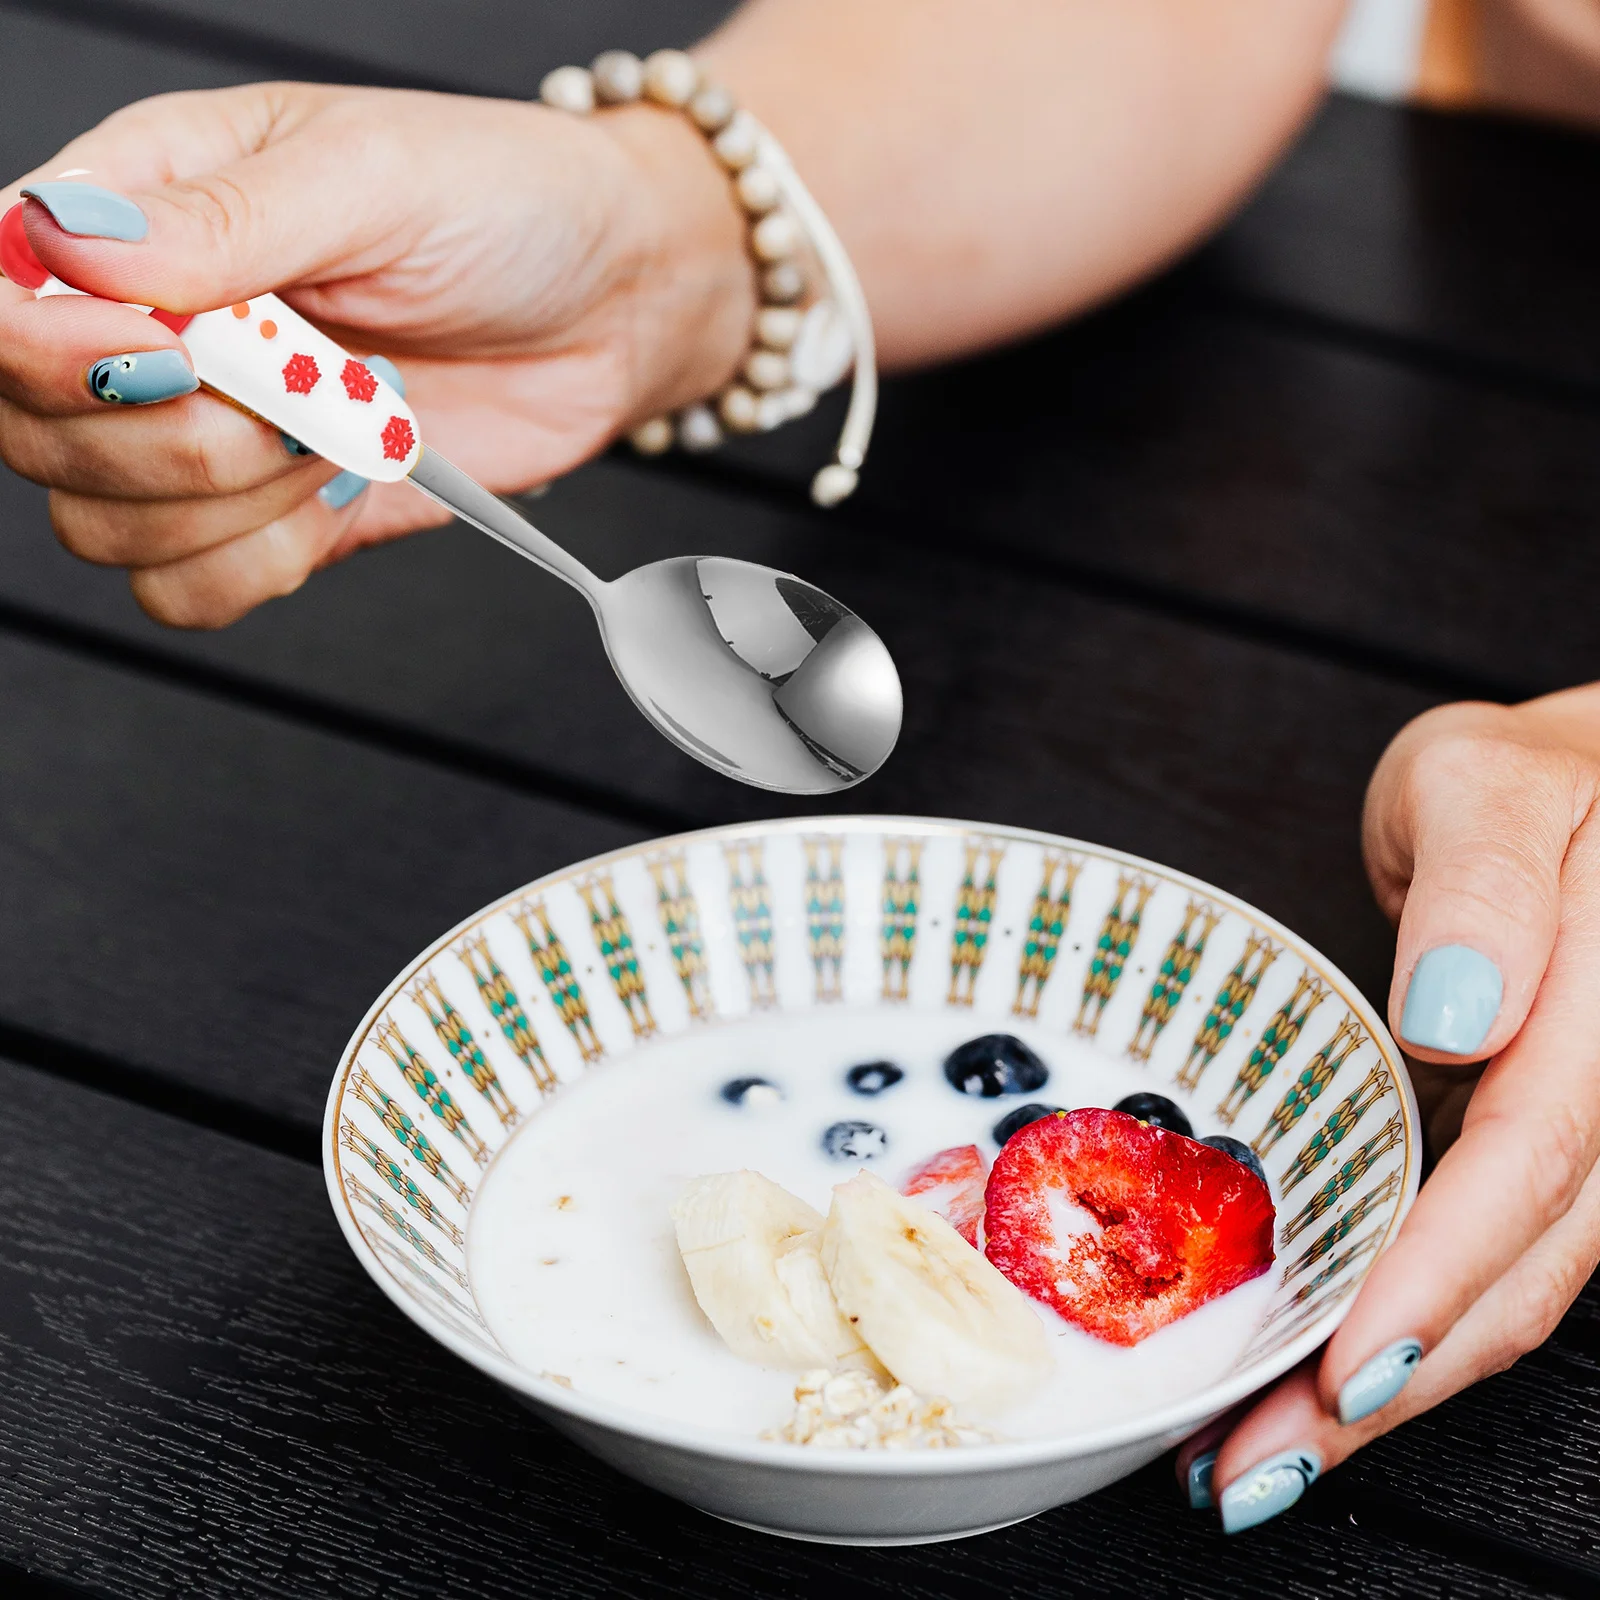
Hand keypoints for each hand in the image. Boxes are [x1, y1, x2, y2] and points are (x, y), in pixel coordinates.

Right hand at [0, 81, 752, 624]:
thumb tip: (64, 239)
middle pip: (36, 435)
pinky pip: (193, 590)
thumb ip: (222, 221)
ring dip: (232, 504)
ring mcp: (210, 434)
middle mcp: (150, 332)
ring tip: (346, 432)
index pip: (2, 301)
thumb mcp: (371, 177)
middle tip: (304, 393)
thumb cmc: (507, 204)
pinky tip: (340, 497)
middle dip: (172, 438)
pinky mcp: (275, 518)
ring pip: (105, 528)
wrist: (618, 304)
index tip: (175, 356)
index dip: (48, 353)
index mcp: (142, 212)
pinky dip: (260, 564)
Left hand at [1178, 686, 1599, 1529]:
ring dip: (1399, 1388)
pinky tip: (1333, 1378)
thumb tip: (1462, 1015)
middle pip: (1525, 1270)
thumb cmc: (1524, 785)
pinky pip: (1500, 1262)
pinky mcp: (1558, 1162)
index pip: (1531, 1162)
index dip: (1437, 1276)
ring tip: (1268, 1458)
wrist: (1582, 799)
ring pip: (1519, 1294)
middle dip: (1393, 1383)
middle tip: (1256, 1466)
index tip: (1342, 1367)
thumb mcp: (1483, 784)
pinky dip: (1416, 1329)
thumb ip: (1488, 887)